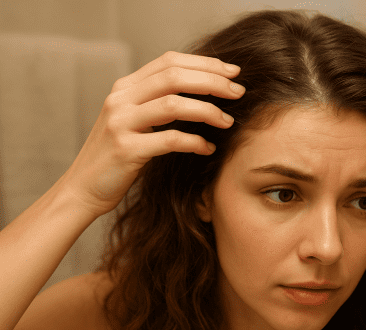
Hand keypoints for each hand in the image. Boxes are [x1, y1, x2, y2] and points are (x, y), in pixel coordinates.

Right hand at [60, 51, 244, 217]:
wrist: (83, 188)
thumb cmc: (118, 156)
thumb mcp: (134, 120)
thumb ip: (157, 102)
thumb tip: (204, 92)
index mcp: (125, 88)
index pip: (169, 61)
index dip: (204, 63)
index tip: (232, 72)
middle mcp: (121, 100)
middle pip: (174, 76)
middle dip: (213, 82)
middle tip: (238, 92)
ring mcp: (120, 123)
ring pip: (173, 104)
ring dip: (208, 111)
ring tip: (228, 121)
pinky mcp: (125, 150)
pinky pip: (170, 140)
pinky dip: (195, 142)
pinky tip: (208, 148)